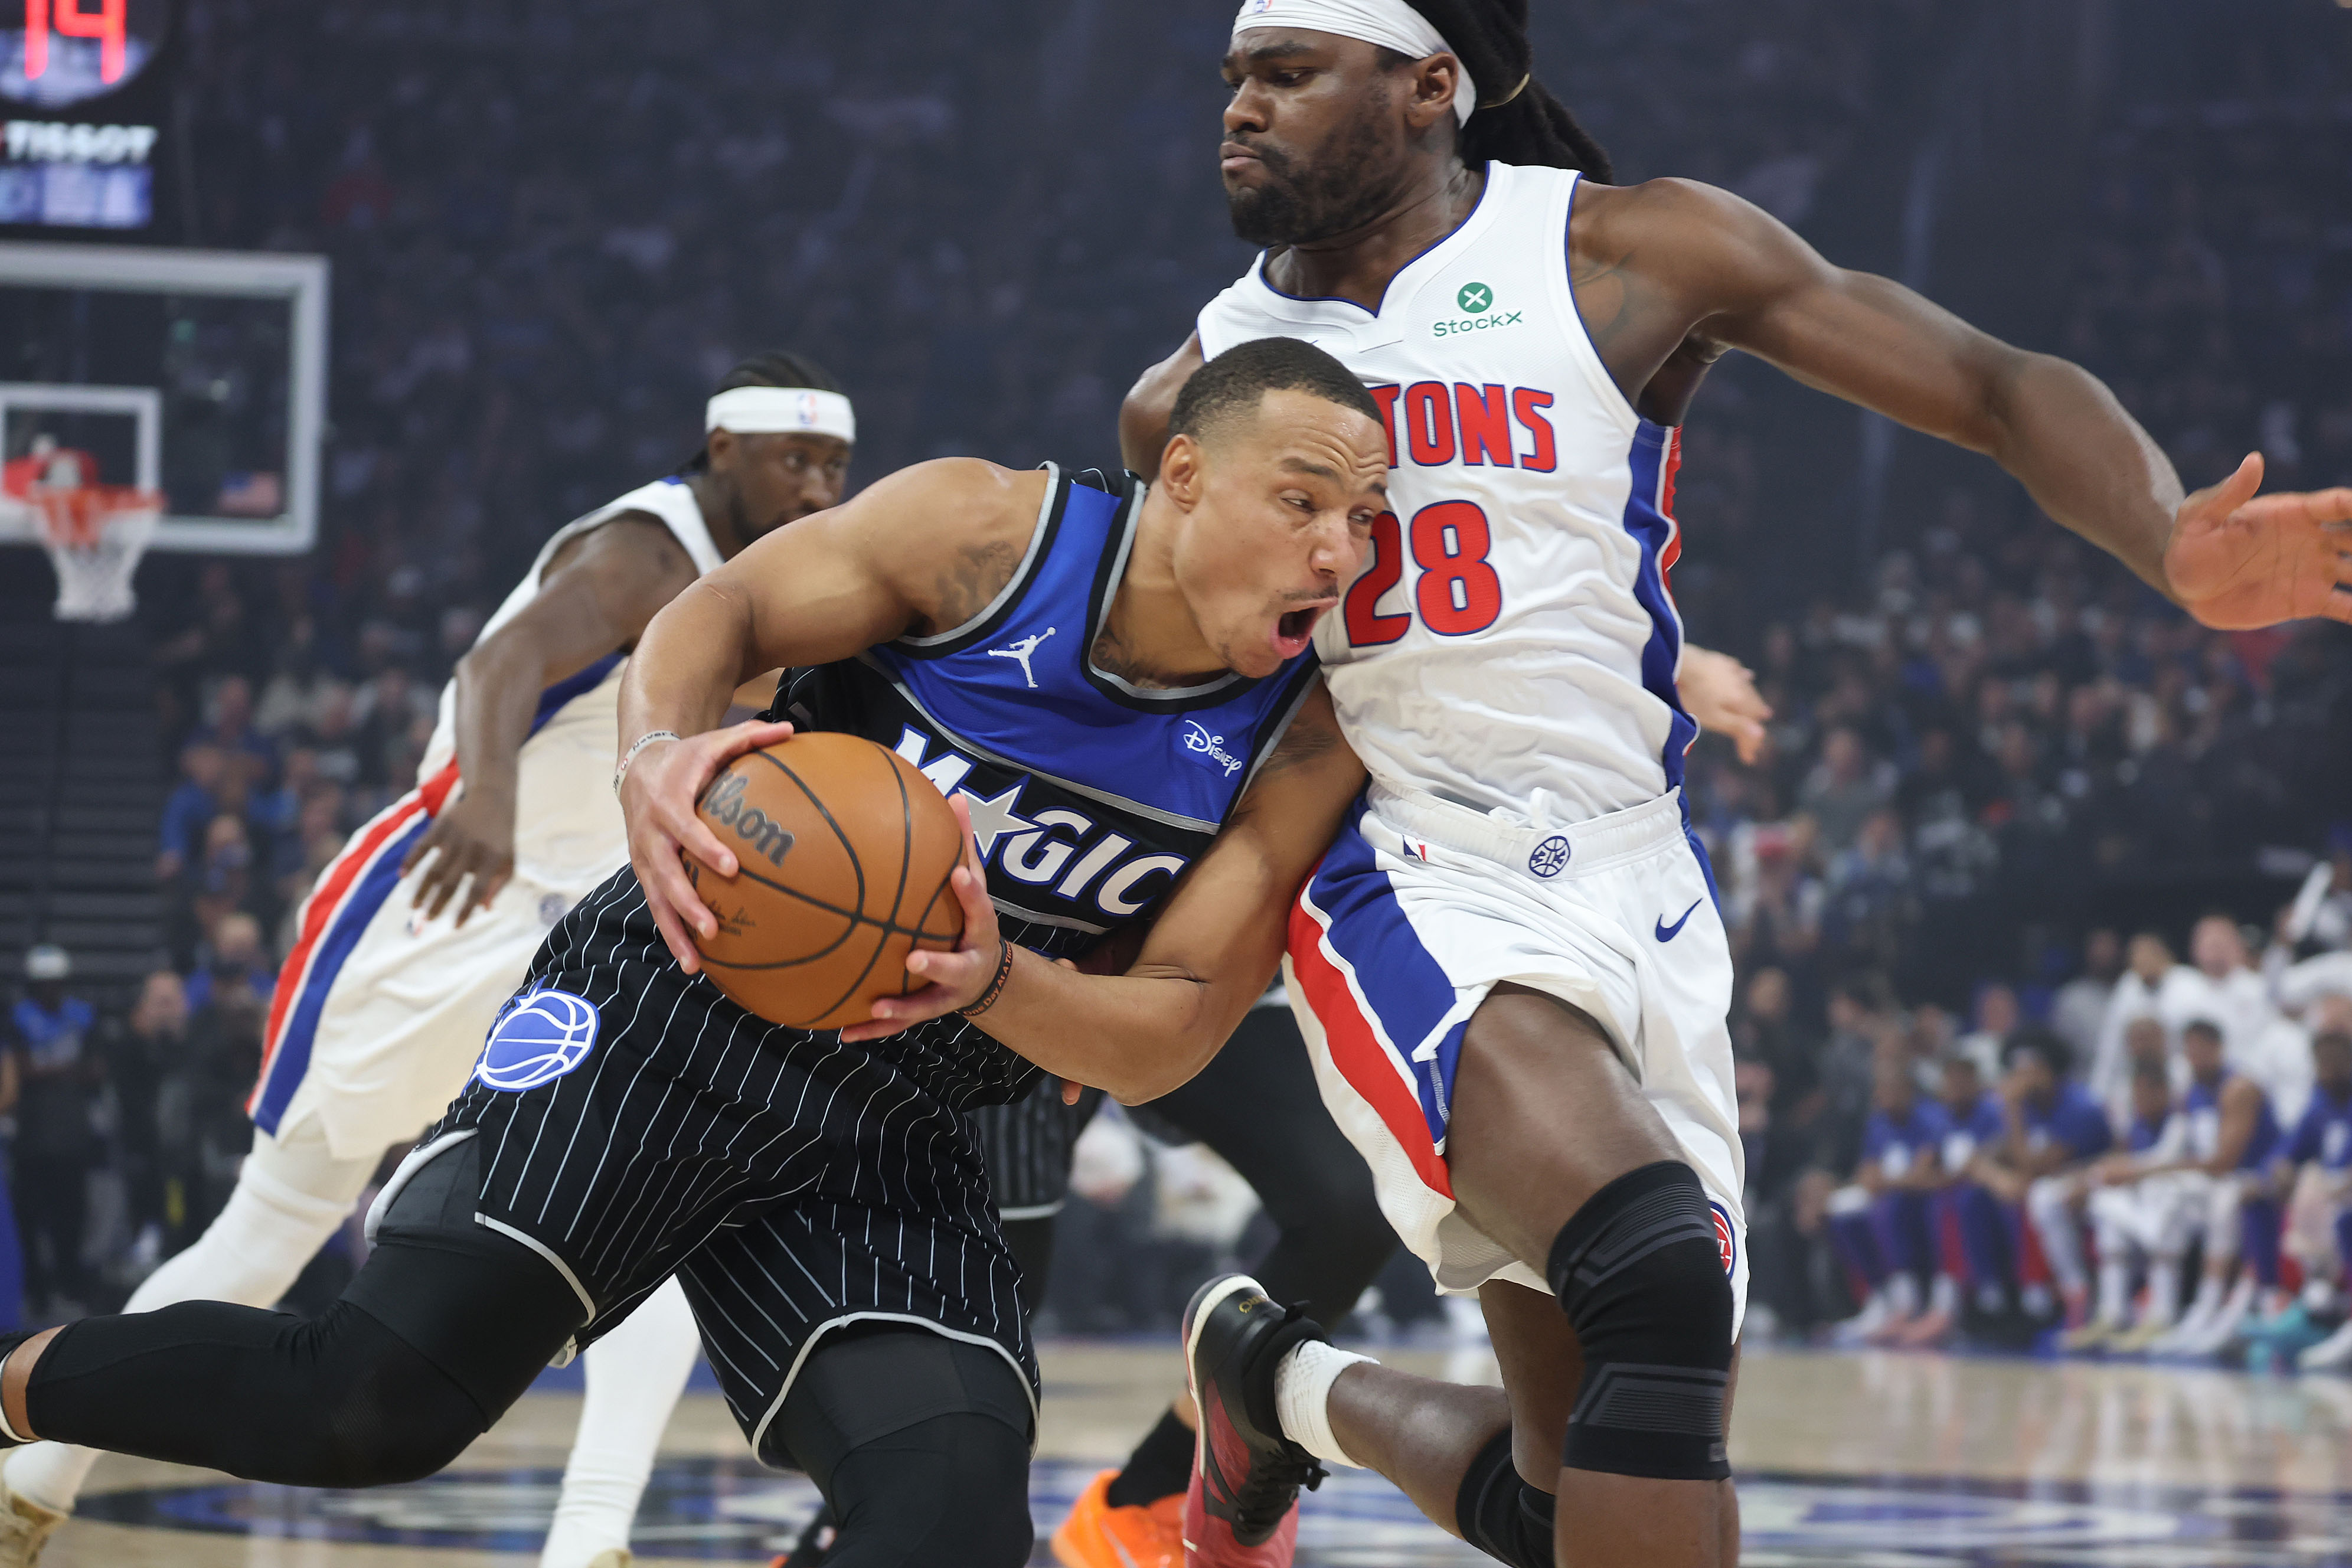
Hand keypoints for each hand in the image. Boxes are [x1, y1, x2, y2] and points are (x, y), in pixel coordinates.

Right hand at [401, 783, 515, 926]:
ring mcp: (454, 837)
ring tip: (414, 908)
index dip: (466, 911)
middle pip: (451, 883)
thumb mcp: (509, 860)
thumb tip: (483, 910)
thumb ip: (498, 885)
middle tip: (428, 920)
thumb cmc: (500, 838)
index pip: (477, 890)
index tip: (455, 927)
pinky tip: (402, 876)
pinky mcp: (440, 827)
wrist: (492, 799)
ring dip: (421, 890)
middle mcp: (473, 849)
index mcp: (492, 859)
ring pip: (433, 869)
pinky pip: (421, 847)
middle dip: (437, 904)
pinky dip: (410, 861)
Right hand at [622, 719, 795, 969]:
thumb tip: (791, 730)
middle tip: (712, 927)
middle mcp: (649, 833)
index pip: (684, 828)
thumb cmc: (686, 758)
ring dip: (674, 930)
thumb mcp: (712, 741)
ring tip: (695, 962)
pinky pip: (655, 906)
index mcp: (667, 802)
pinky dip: (670, 933)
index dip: (704, 847)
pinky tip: (692, 962)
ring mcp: (643, 857)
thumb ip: (749, 736)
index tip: (731, 867)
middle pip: (664, 874)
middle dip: (686, 902)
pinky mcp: (643, 872)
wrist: (637, 767)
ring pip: (655, 899)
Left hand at [843, 794, 1005, 1041]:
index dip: (971, 894)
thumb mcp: (976, 884)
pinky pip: (895, 1024)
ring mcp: (945, 995)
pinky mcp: (924, 1011)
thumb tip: (955, 796)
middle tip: (914, 958)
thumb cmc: (970, 919)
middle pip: (955, 969)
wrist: (985, 976)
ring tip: (874, 1007)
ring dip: (900, 1010)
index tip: (958, 876)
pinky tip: (841, 1032)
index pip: (979, 910)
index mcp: (980, 932)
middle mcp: (966, 967)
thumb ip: (964, 846)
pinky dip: (870, 1030)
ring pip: (923, 1006)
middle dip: (936, 966)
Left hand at [1678, 645, 1772, 764]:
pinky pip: (1739, 671)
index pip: (1751, 725)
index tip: (1749, 757)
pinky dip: (1745, 678)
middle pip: (1754, 706)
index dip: (1751, 742)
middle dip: (1758, 719)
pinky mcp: (1723, 662)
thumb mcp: (1713, 717)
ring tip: (1762, 709)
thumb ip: (1736, 725)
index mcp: (1740, 702)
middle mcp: (1742, 687)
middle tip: (1761, 730)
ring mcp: (1733, 673)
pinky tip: (1748, 676)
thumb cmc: (1694, 695)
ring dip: (1756, 701)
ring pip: (1750, 689)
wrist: (1682, 664)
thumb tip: (1760, 734)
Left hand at [2166, 452, 2351, 629]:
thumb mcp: (2200, 516)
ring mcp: (2316, 569)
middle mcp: (2314, 539)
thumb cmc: (2190, 542)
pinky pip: (2347, 606)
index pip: (2338, 504)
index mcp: (2294, 513)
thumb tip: (2253, 460)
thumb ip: (2227, 493)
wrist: (2183, 583)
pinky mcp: (2308, 600)